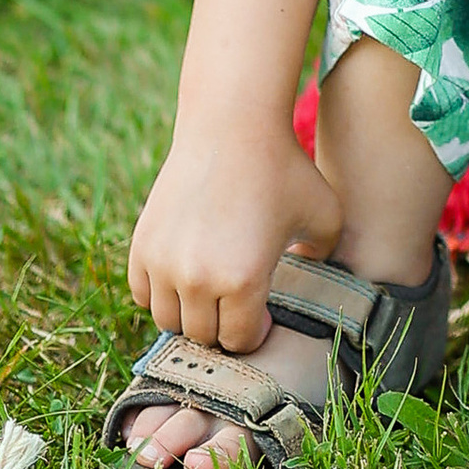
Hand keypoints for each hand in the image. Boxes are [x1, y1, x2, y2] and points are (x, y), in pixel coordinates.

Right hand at [128, 117, 340, 351]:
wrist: (232, 127)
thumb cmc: (283, 169)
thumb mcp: (325, 216)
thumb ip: (326, 259)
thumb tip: (314, 285)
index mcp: (244, 281)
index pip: (239, 341)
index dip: (255, 332)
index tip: (262, 315)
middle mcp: (198, 279)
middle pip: (204, 335)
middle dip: (223, 326)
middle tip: (236, 304)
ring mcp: (164, 263)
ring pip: (169, 320)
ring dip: (190, 313)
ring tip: (211, 292)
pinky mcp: (142, 245)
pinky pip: (143, 293)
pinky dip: (160, 292)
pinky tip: (184, 275)